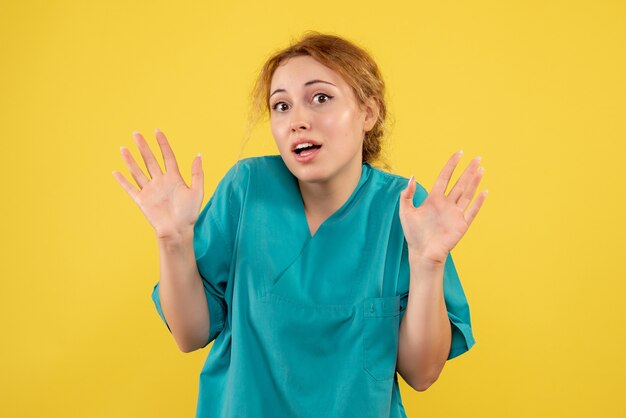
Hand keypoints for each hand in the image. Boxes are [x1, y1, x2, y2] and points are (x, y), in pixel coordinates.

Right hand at [112, 129, 203, 238]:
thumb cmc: (189, 214)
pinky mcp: (142, 200)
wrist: (178, 230)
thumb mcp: (197, 191)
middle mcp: (160, 182)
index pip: (167, 156)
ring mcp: (150, 190)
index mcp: (174, 178)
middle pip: (150, 160)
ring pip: (138, 171)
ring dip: (130, 160)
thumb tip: (198, 154)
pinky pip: (130, 188)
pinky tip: (115, 171)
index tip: (157, 131)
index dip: (163, 144)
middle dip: (143, 147)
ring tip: (123, 148)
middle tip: (136, 133)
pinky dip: (122, 181)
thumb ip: (196, 173)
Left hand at [399, 150, 486, 264]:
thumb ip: (407, 194)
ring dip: (475, 181)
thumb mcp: (405, 211)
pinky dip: (479, 202)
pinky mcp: (461, 224)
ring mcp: (455, 213)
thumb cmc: (413, 234)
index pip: (445, 177)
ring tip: (481, 169)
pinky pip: (472, 211)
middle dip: (468, 170)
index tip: (458, 153)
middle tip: (477, 157)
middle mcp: (447, 204)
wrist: (422, 252)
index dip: (451, 165)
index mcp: (434, 199)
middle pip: (460, 183)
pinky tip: (484, 191)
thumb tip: (412, 177)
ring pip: (468, 193)